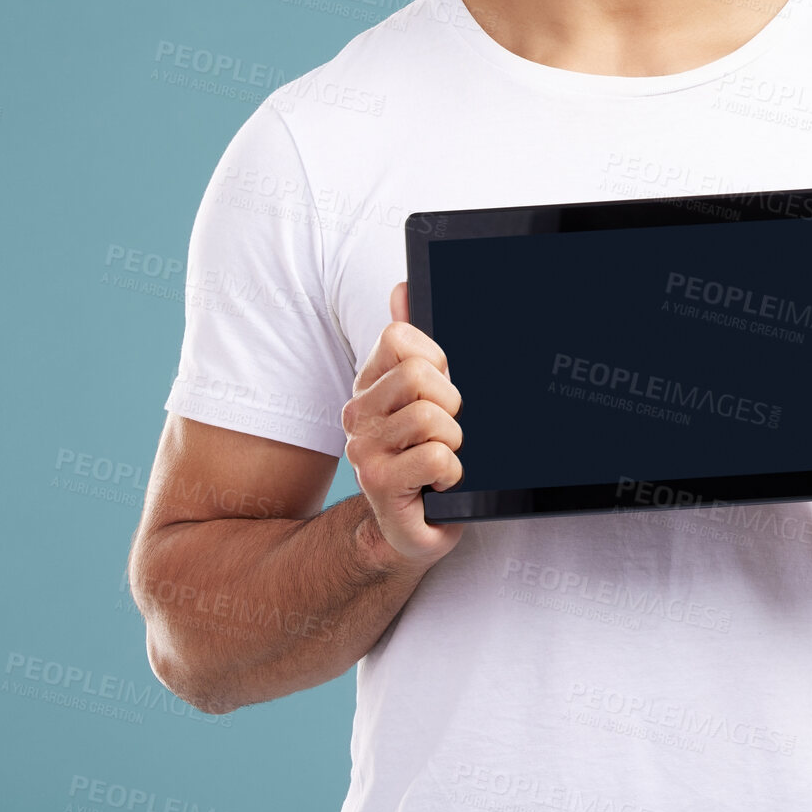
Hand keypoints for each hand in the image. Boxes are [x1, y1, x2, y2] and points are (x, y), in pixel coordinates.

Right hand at [341, 280, 464, 567]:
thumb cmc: (426, 454)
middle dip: (451, 403)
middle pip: (419, 375)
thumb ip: (415, 343)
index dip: (436, 359)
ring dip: (453, 441)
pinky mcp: (378, 484)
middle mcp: (358, 412)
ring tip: (442, 456)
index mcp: (370, 382)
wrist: (417, 525)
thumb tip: (402, 287)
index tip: (440, 386)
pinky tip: (440, 481)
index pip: (399, 336)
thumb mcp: (427, 394)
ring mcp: (363, 449)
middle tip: (446, 429)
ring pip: (432, 417)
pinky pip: (437, 457)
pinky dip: (452, 471)